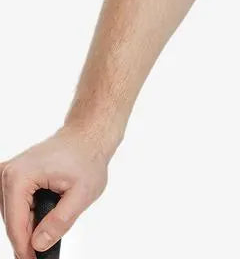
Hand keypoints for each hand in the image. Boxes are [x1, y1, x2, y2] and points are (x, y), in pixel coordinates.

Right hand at [1, 124, 112, 256]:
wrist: (87, 135)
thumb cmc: (87, 158)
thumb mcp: (83, 193)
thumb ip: (60, 221)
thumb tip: (38, 244)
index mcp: (20, 176)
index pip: (15, 225)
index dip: (25, 249)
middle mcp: (7, 173)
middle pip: (12, 221)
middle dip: (28, 236)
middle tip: (45, 248)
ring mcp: (8, 173)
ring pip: (13, 215)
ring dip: (30, 224)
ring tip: (51, 223)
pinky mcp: (13, 175)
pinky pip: (15, 205)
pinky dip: (29, 214)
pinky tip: (44, 214)